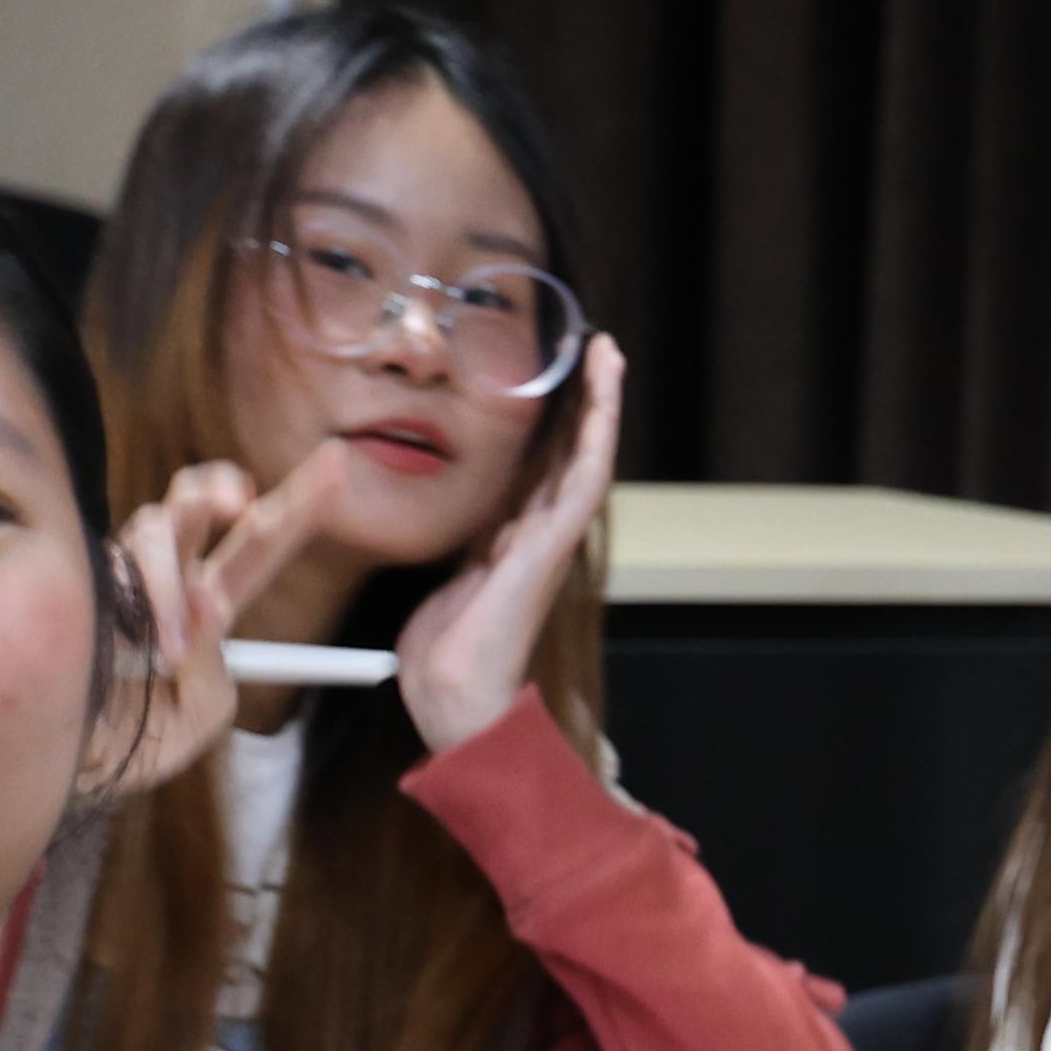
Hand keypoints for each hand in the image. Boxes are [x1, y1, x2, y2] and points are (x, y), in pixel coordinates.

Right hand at [96, 444, 361, 806]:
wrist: (56, 762)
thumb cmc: (128, 741)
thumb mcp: (194, 721)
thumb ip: (215, 673)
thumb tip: (208, 606)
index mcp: (207, 607)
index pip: (259, 550)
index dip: (297, 509)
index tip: (339, 467)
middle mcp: (168, 575)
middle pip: (217, 509)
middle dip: (260, 495)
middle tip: (304, 482)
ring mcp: (120, 567)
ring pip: (160, 526)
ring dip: (174, 581)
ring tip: (171, 650)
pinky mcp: (77, 570)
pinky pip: (115, 562)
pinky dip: (145, 599)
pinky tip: (144, 642)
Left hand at [393, 344, 623, 755]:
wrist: (458, 695)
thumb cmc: (445, 658)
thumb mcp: (442, 587)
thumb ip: (455, 556)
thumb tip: (449, 537)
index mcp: (510, 547)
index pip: (537, 476)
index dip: (549, 434)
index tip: (553, 394)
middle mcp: (538, 537)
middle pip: (569, 457)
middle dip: (584, 406)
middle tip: (596, 357)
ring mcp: (551, 538)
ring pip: (588, 456)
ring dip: (602, 403)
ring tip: (609, 355)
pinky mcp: (555, 539)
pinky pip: (588, 474)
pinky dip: (601, 427)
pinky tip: (607, 389)